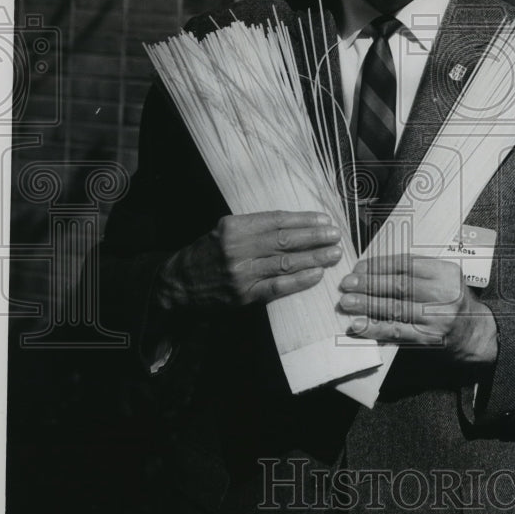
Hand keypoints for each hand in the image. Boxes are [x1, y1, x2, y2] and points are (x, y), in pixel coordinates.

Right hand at [154, 211, 341, 308]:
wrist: (178, 285)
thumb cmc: (206, 254)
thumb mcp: (224, 230)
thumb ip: (254, 226)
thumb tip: (294, 224)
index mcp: (233, 226)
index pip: (277, 220)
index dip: (304, 219)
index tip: (324, 219)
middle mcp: (237, 247)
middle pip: (285, 239)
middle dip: (314, 236)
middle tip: (336, 234)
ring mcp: (241, 273)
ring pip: (285, 262)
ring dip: (314, 257)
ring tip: (333, 253)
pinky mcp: (244, 295)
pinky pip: (278, 286)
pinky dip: (300, 280)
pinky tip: (317, 274)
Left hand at [338, 255, 497, 369]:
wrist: (475, 333)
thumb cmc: (451, 301)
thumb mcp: (443, 278)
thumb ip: (416, 271)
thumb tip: (373, 269)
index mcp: (446, 272)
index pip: (407, 264)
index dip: (379, 265)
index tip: (359, 267)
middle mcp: (444, 293)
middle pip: (400, 285)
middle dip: (369, 283)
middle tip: (347, 283)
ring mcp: (437, 317)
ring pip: (396, 308)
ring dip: (367, 305)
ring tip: (347, 302)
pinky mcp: (429, 338)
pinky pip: (397, 331)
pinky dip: (374, 328)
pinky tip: (358, 325)